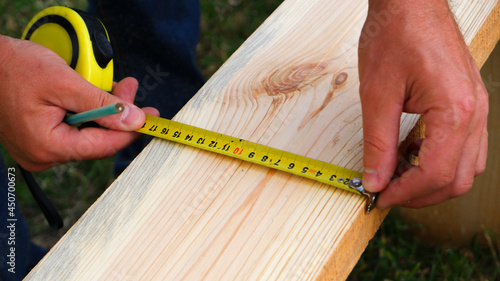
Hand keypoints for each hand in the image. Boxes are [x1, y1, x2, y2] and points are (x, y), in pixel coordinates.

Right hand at [0, 35, 158, 171]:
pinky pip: (75, 130)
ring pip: (89, 134)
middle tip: (129, 87)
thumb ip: (101, 104)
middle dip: (118, 114)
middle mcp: (44, 155)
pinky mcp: (42, 139)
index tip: (152, 118)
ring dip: (104, 110)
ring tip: (113, 86)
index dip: (131, 131)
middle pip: (98, 140)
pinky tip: (95, 95)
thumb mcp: (64, 82)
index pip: (103, 146)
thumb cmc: (14, 68)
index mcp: (47, 147)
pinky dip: (89, 112)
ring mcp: (42, 149)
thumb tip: (134, 121)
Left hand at [358, 0, 488, 207]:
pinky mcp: (468, 105)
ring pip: (464, 167)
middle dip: (419, 193)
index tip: (379, 198)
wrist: (410, 4)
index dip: (405, 193)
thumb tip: (376, 180)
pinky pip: (462, 148)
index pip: (435, 173)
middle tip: (386, 191)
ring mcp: (476, 109)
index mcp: (455, 112)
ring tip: (395, 171)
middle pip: (456, 179)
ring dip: (429, 179)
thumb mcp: (377, 95)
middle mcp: (475, 114)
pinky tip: (409, 151)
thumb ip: (378, 144)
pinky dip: (436, 159)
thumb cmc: (395, 36)